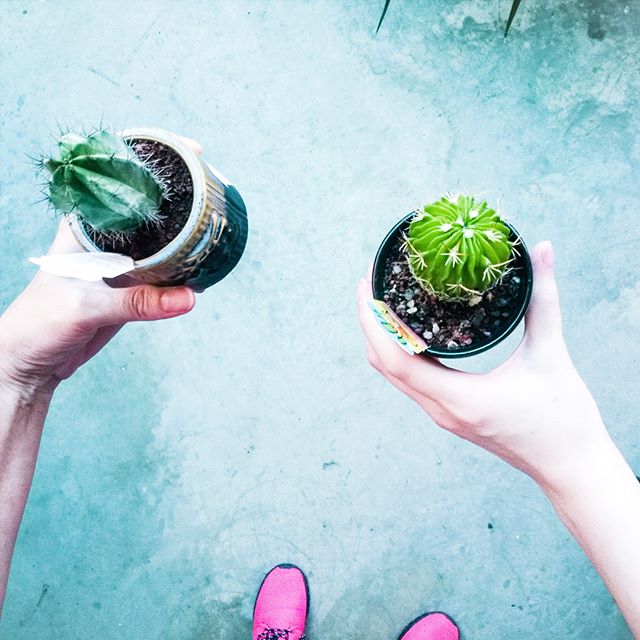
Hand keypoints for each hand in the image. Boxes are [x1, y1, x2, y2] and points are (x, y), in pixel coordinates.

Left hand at [0, 137, 203, 398]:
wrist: (32, 362)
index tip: (189, 151)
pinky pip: (161, 271)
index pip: (120, 183)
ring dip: (182, 232)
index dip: (154, 162)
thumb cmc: (41, 323)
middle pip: (146, 208)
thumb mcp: (87, 307)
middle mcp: (102, 240)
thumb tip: (188, 297)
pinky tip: (198, 264)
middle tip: (211, 186)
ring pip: (157, 240)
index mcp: (84, 228)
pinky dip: (181, 267)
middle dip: (178, 194)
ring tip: (213, 220)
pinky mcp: (128, 289)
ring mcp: (117, 264)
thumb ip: (138, 301)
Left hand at [357, 241, 608, 488]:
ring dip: (383, 339)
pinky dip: (401, 354)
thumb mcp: (551, 355)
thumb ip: (543, 301)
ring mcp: (444, 416)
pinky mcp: (452, 415)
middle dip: (371, 324)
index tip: (366, 286)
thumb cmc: (564, 419)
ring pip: (396, 376)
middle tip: (371, 284)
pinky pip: (412, 381)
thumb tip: (544, 249)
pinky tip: (410, 329)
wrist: (571, 467)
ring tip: (384, 301)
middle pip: (385, 366)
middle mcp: (442, 410)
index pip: (394, 359)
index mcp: (459, 398)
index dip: (373, 321)